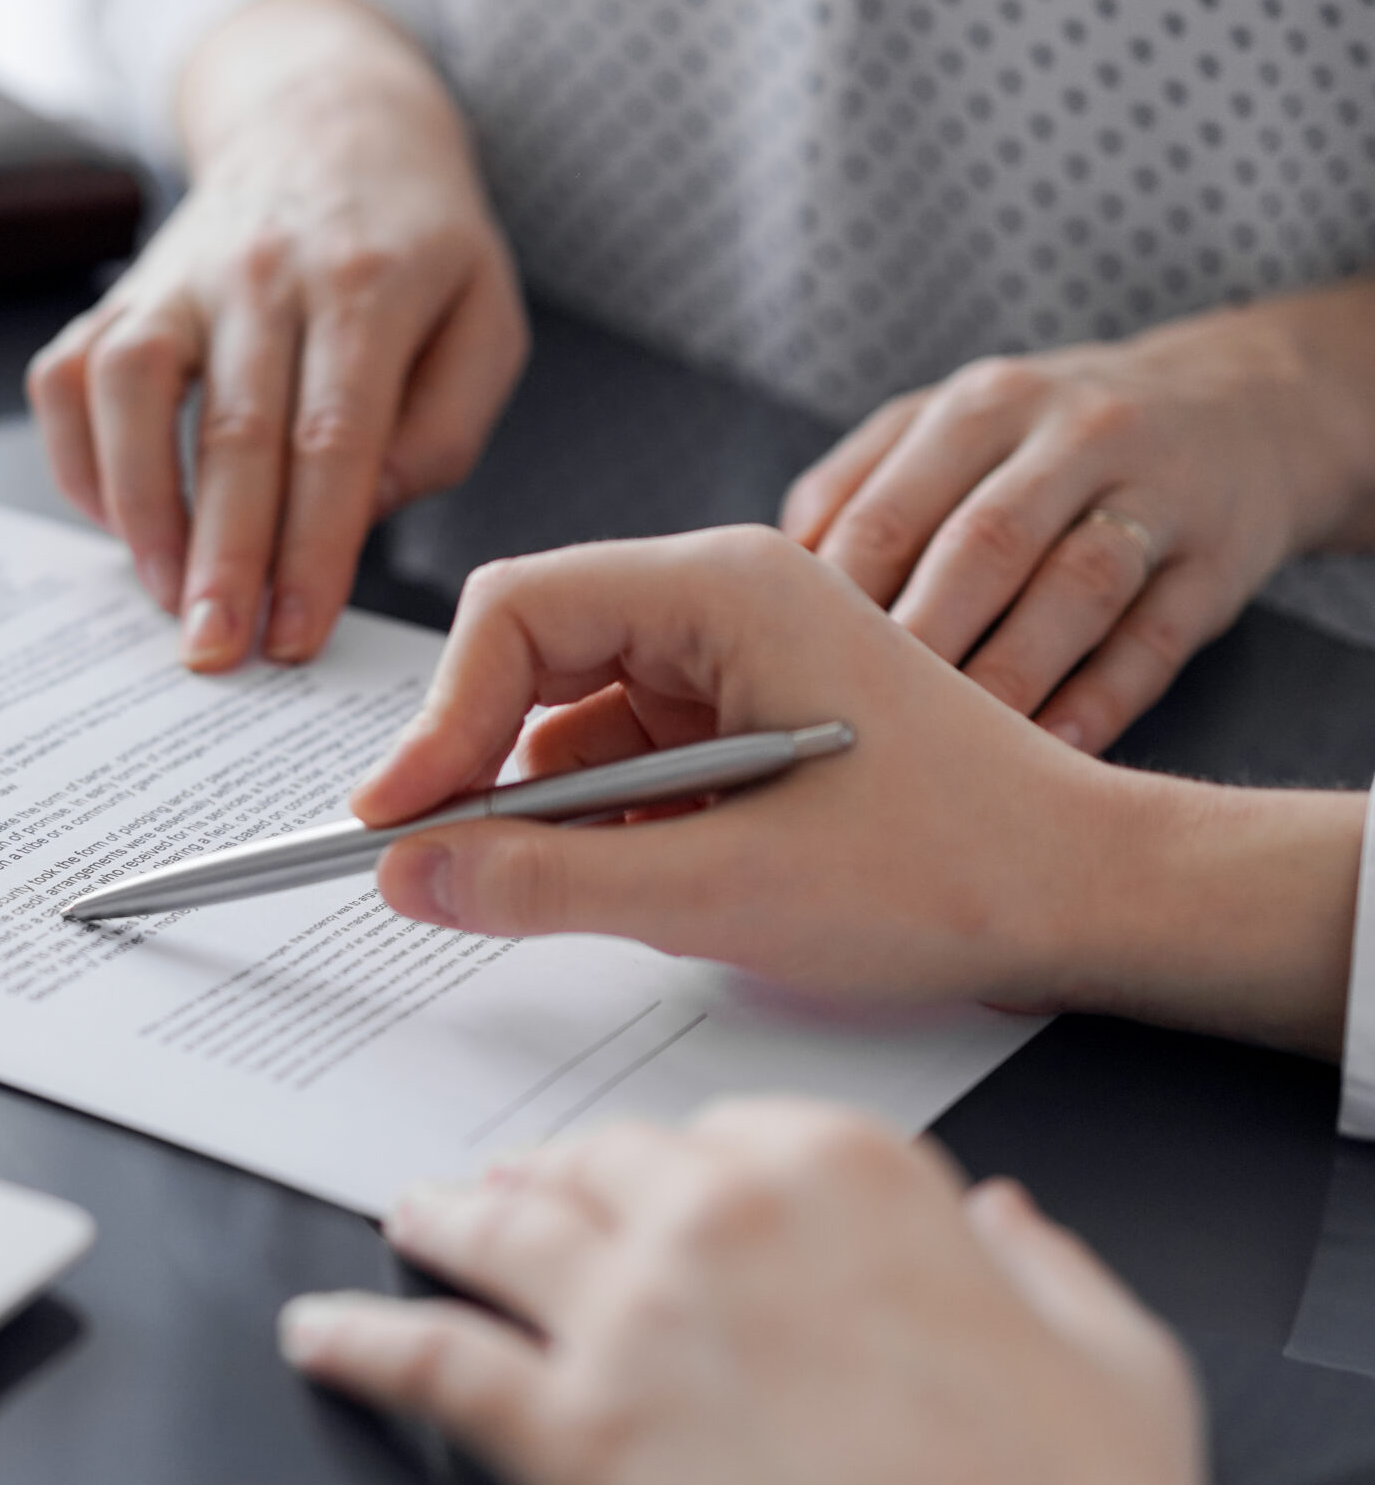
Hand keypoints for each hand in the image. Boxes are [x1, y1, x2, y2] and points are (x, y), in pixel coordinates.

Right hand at [28, 0, 524, 671]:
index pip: (335, 436)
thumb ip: (442, 427)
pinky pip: (70, 378)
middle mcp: (263, 272)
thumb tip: (357, 514)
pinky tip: (118, 524)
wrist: (330, 121)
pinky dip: (79, 462)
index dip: (312, 546)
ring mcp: (178, 277)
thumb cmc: (415, 243)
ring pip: (130, 391)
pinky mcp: (122, 293)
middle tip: (216, 650)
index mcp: (369, 284)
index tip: (296, 634)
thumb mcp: (486, 319)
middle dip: (221, 557)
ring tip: (164, 596)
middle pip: (233, 431)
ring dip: (140, 508)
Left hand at [280, 1102, 1268, 1484]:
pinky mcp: (573, 1431)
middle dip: (548, 1179)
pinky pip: (433, 1365)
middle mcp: (720, 1220)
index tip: (649, 1177)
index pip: (718, 1134)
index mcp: (845, 1175)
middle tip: (510, 1190)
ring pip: (499, 1235)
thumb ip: (1039, 1265)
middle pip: (594, 1169)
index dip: (672, 1165)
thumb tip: (1008, 1222)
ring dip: (442, 1221)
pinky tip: (322, 1339)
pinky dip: (361, 1346)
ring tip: (408, 1219)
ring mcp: (635, 1319)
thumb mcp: (1106, 1354)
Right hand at [349, 527, 1361, 1051]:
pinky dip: (595, 826)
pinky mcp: (736, 720)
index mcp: (729, 586)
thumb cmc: (951, 869)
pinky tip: (617, 884)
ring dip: (541, 806)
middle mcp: (721, 598)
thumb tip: (409, 874)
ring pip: (566, 717)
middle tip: (426, 864)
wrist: (1089, 898)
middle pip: (529, 653)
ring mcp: (729, 658)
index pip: (518, 612)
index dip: (440, 719)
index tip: (395, 821)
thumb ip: (546, 882)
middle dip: (478, 762)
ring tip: (542, 892)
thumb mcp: (723, 892)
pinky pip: (619, 760)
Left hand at [782, 280, 1374, 752]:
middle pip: (981, 546)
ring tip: (947, 759)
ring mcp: (1158, 492)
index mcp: (978, 408)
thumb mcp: (951, 429)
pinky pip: (1156, 639)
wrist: (1245, 403)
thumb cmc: (1044, 444)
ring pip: (1077, 589)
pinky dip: (1100, 702)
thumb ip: (854, 495)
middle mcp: (1071, 436)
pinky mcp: (1221, 557)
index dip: (830, 606)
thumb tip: (763, 592)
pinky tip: (1046, 753)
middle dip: (915, 643)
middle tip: (857, 729)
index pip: (886, 512)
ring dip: (1008, 678)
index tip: (784, 682)